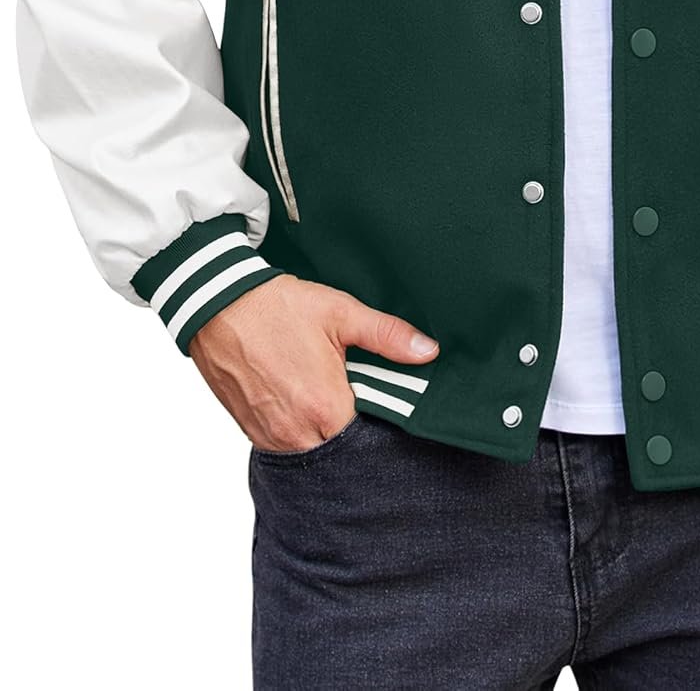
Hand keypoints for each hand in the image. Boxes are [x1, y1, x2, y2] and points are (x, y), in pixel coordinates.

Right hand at [189, 273, 438, 451]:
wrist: (216, 304)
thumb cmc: (276, 307)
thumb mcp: (340, 312)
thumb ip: (387, 336)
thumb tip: (428, 352)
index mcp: (325, 409)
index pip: (372, 439)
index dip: (385, 422)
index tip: (389, 402)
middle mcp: (296, 434)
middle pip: (343, 450)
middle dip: (357, 429)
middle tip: (361, 396)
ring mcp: (270, 438)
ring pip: (314, 451)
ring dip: (327, 430)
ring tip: (331, 394)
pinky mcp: (251, 432)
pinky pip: (287, 445)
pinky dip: (301, 429)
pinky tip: (306, 398)